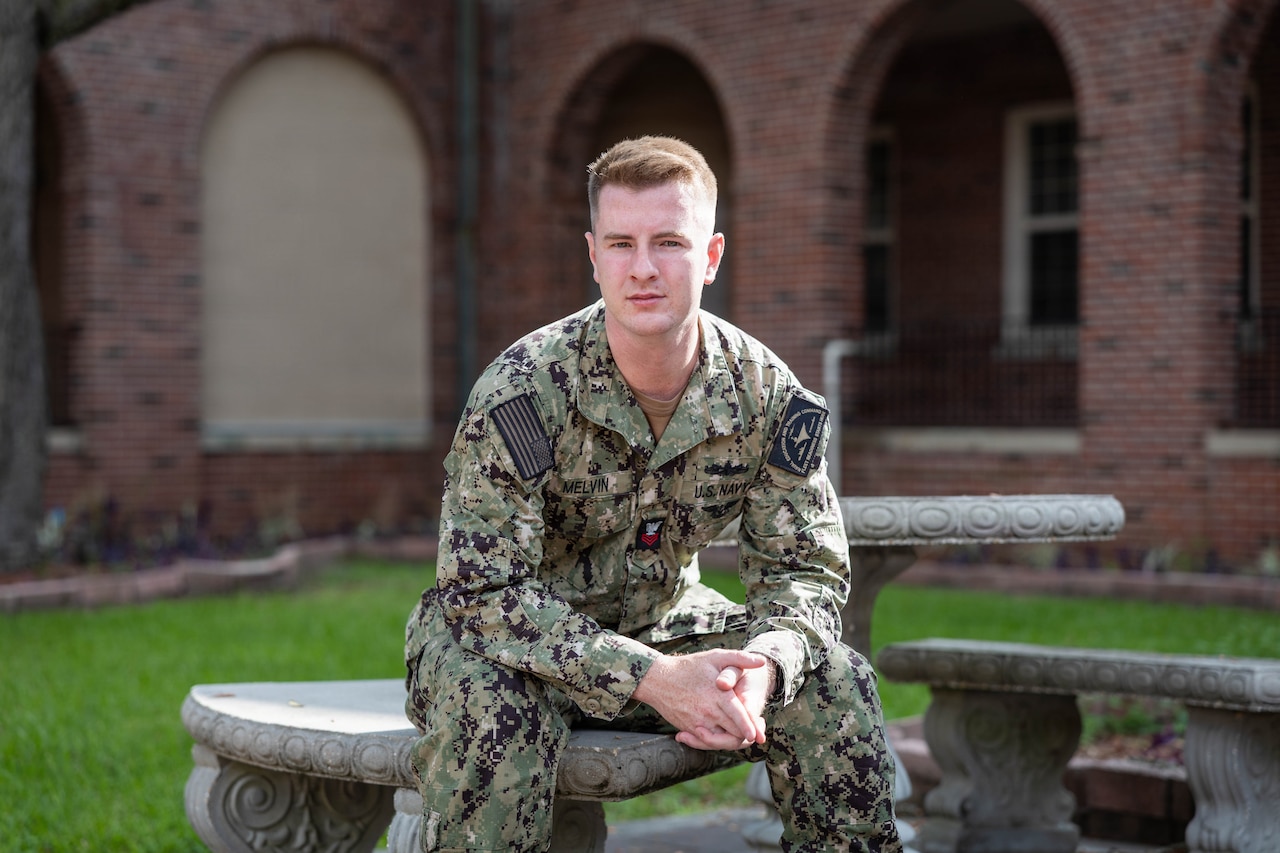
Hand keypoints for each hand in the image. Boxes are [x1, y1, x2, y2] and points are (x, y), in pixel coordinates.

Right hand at [632, 649, 770, 750]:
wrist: (658, 679)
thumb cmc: (689, 667)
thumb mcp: (715, 657)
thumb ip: (740, 659)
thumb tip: (762, 661)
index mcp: (719, 695)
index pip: (740, 717)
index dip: (750, 728)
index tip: (758, 736)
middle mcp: (709, 712)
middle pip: (734, 734)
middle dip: (746, 736)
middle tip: (756, 733)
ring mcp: (698, 723)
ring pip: (721, 741)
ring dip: (732, 741)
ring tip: (742, 736)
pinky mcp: (689, 729)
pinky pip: (706, 742)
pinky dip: (716, 742)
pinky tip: (723, 736)